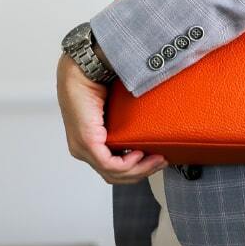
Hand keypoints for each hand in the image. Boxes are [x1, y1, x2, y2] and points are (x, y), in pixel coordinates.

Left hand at [56, 52, 166, 183]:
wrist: (83, 69)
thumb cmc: (97, 83)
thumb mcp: (116, 110)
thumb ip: (127, 123)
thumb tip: (152, 126)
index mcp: (88, 144)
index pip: (113, 170)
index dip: (136, 170)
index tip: (157, 159)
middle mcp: (82, 150)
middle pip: (115, 176)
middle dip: (142, 172)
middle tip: (161, 161)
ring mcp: (82, 148)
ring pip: (113, 174)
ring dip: (139, 169)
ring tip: (157, 158)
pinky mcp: (86, 142)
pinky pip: (109, 165)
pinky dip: (128, 163)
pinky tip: (139, 153)